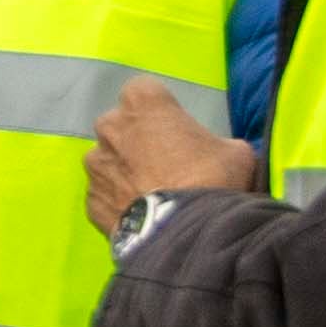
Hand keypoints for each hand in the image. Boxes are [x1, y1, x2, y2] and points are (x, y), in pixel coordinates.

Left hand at [89, 84, 258, 238]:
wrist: (186, 235)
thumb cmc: (212, 180)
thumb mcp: (235, 152)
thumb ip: (217, 144)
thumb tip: (217, 154)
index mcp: (141, 102)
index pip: (145, 91)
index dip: (161, 110)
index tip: (176, 129)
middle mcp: (109, 127)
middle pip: (121, 125)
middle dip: (138, 139)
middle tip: (166, 164)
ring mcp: (95, 165)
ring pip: (108, 161)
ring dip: (124, 172)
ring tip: (152, 194)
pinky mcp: (90, 201)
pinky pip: (105, 195)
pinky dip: (119, 203)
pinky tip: (142, 217)